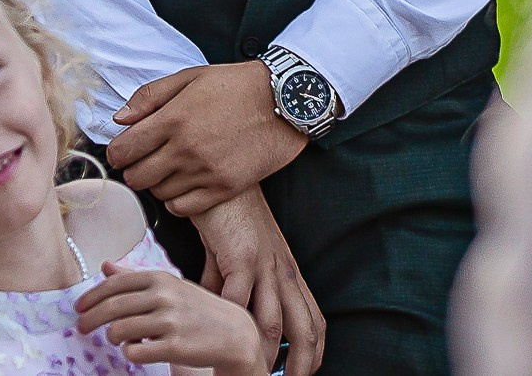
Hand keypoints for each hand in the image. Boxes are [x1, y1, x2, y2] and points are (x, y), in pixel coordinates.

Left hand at [75, 263, 269, 375]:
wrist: (234, 332)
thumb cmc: (196, 308)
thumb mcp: (169, 286)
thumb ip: (135, 277)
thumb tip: (105, 266)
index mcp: (159, 279)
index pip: (114, 285)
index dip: (91, 297)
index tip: (77, 307)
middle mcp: (163, 297)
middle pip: (112, 308)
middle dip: (90, 319)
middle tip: (80, 327)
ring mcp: (170, 321)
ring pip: (121, 330)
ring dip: (111, 337)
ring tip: (113, 339)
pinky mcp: (175, 346)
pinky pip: (137, 352)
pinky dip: (129, 352)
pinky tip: (132, 351)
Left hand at [107, 61, 305, 214]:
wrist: (283, 101)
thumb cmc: (234, 85)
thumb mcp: (188, 77)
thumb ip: (149, 97)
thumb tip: (119, 119)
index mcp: (173, 118)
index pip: (124, 150)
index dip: (116, 153)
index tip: (121, 151)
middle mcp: (186, 149)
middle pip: (137, 177)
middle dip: (132, 170)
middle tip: (141, 161)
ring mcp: (207, 172)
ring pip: (159, 194)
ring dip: (156, 183)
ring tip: (166, 169)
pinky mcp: (225, 188)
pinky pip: (183, 208)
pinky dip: (176, 200)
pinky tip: (182, 184)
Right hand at [189, 190, 324, 375]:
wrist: (219, 176)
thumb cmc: (227, 211)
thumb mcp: (235, 252)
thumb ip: (228, 281)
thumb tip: (217, 306)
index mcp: (288, 271)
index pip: (314, 320)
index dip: (313, 352)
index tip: (301, 374)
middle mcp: (284, 271)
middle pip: (305, 328)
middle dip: (300, 364)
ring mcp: (266, 264)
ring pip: (275, 321)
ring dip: (265, 353)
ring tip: (254, 373)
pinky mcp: (242, 256)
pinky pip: (239, 300)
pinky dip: (232, 323)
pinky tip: (222, 338)